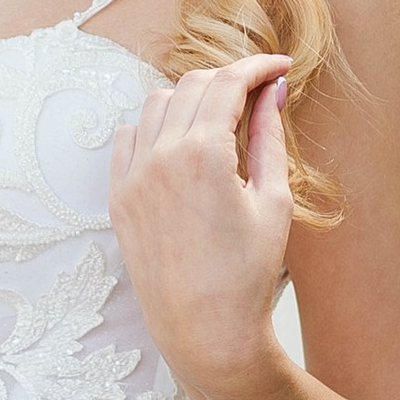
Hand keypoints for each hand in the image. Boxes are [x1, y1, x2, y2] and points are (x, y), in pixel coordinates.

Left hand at [108, 55, 292, 399]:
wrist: (205, 332)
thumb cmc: (248, 274)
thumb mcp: (273, 201)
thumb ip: (269, 137)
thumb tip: (274, 92)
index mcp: (201, 154)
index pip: (228, 83)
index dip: (258, 67)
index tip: (281, 67)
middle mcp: (158, 157)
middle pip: (193, 86)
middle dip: (229, 79)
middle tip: (259, 92)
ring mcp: (131, 177)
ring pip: (157, 105)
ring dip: (191, 100)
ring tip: (223, 120)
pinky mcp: (118, 198)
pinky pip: (130, 138)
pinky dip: (155, 127)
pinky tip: (182, 143)